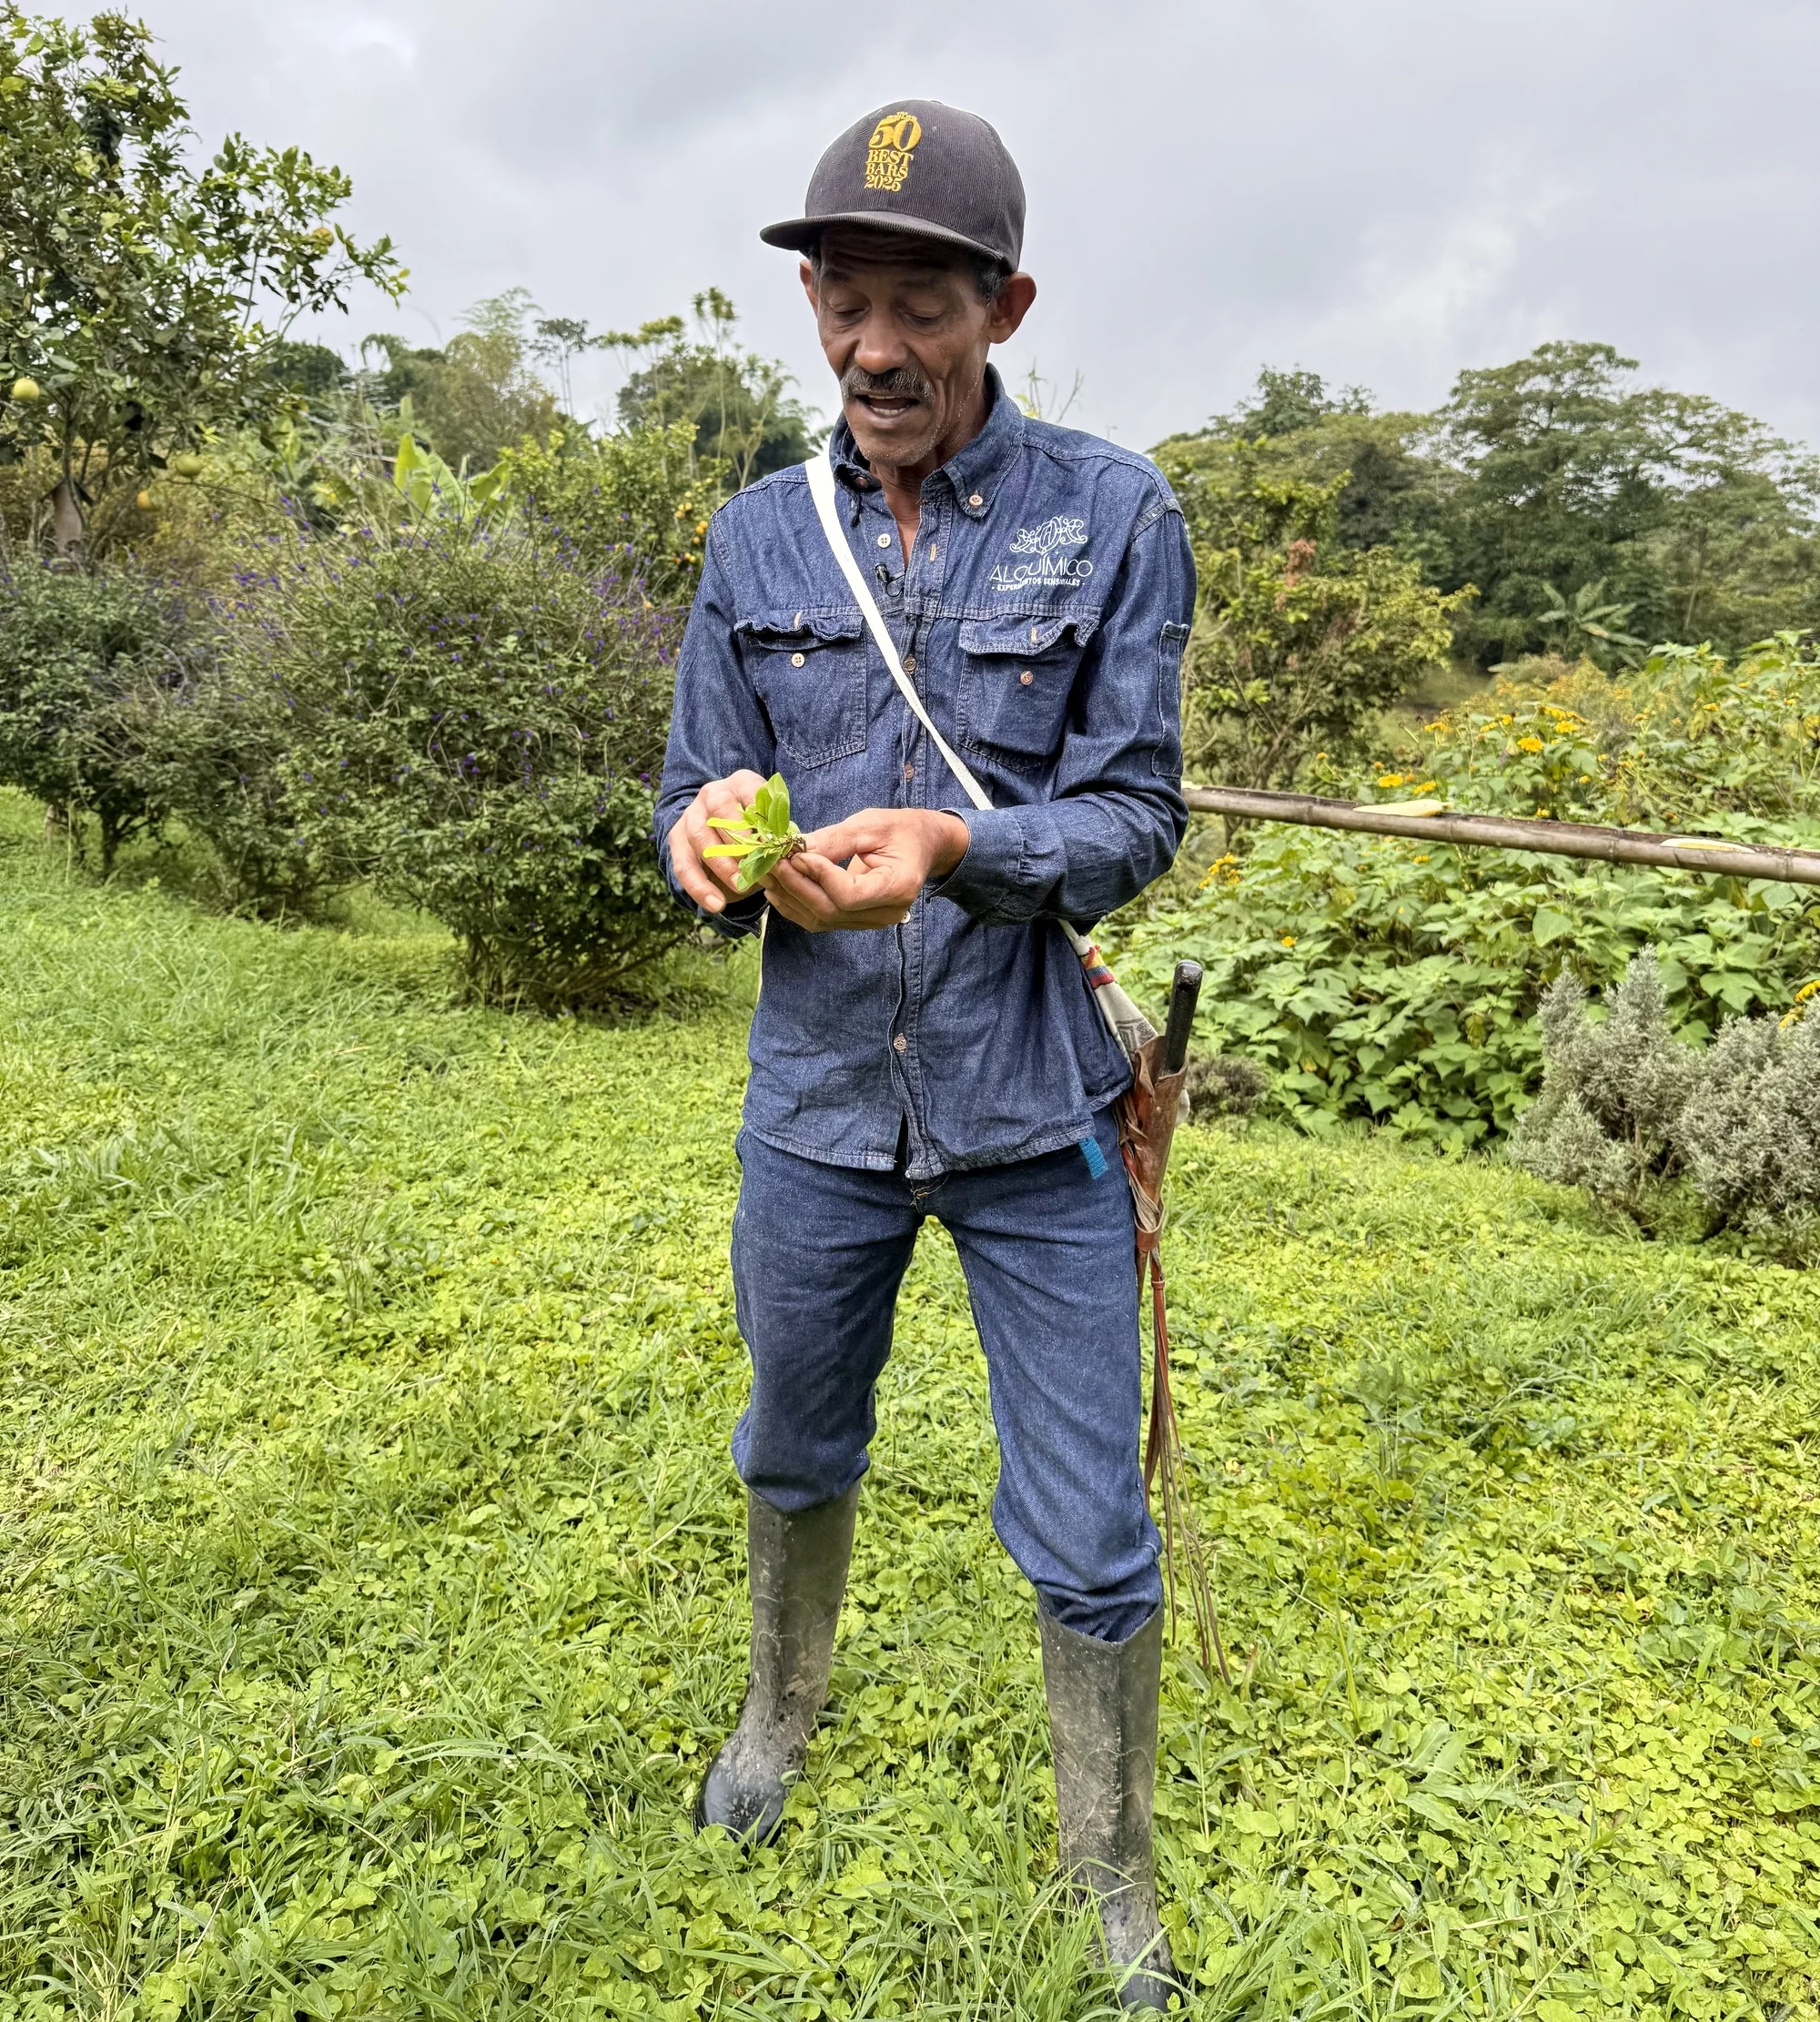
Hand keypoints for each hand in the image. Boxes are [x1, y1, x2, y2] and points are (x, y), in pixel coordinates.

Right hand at [665, 769, 772, 914]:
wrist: (725, 830)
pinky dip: (699, 887)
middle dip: (738, 841)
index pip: (749, 792)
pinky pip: (683, 865)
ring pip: (699, 838)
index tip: (772, 842)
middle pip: (719, 811)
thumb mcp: (772, 824)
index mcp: (741, 783)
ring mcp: (692, 815)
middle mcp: (713, 794)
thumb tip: (786, 849)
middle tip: (755, 865)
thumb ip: (778, 832)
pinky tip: (716, 905)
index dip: (760, 817)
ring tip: (739, 887)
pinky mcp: (677, 838)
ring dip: (721, 865)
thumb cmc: (758, 828)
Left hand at [763, 808, 969, 932]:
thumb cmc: (901, 830)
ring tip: (766, 872)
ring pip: (820, 919)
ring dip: (789, 896)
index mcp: (899, 886)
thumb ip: (835, 839)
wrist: (920, 847)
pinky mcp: (856, 922)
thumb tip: (797, 849)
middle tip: (770, 861)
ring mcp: (871, 922)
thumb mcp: (871, 824)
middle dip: (795, 885)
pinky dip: (794, 906)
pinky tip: (777, 888)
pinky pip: (820, 921)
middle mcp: (887, 913)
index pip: (850, 894)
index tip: (797, 853)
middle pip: (830, 910)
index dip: (819, 876)